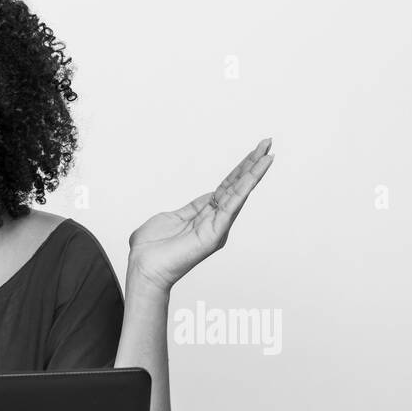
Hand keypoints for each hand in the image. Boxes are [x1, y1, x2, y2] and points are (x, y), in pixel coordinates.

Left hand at [128, 138, 273, 294]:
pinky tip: (253, 174)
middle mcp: (215, 220)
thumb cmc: (151, 248)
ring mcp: (217, 227)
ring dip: (254, 173)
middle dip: (253, 164)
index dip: (240, 169)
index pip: (227, 187)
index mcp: (205, 214)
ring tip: (268, 154)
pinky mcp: (214, 233)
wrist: (143, 267)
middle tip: (267, 143)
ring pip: (239, 194)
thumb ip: (187, 210)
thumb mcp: (171, 218)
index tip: (254, 152)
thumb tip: (196, 206)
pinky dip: (243, 189)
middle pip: (237, 186)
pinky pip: (231, 207)